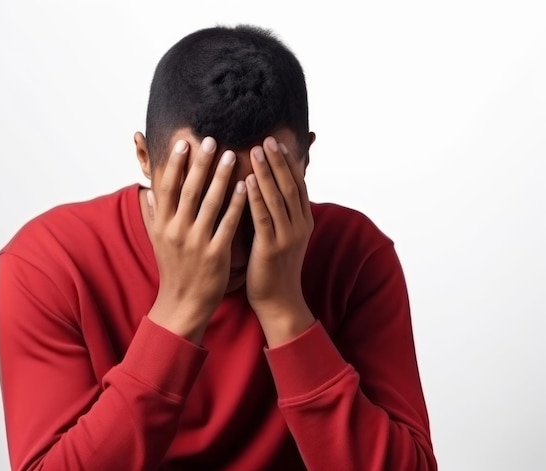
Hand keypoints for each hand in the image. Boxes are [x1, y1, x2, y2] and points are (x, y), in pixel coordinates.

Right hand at [146, 137, 246, 342]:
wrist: (183, 303)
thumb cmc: (173, 268)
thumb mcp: (158, 241)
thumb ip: (153, 214)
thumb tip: (148, 190)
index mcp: (162, 225)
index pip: (166, 187)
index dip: (174, 163)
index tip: (184, 142)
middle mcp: (176, 230)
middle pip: (188, 190)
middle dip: (200, 164)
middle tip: (211, 140)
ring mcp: (196, 242)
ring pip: (209, 203)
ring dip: (221, 178)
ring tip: (232, 155)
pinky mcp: (215, 254)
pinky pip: (227, 224)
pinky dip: (236, 204)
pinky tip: (244, 187)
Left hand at [245, 137, 314, 344]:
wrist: (278, 302)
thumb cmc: (274, 268)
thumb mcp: (282, 237)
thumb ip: (278, 214)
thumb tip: (266, 190)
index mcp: (303, 222)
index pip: (297, 185)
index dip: (288, 163)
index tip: (278, 142)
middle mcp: (299, 226)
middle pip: (289, 186)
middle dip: (278, 161)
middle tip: (266, 138)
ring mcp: (287, 237)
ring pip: (277, 197)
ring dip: (267, 172)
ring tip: (257, 150)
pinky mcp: (271, 248)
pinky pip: (263, 217)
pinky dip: (255, 196)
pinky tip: (247, 180)